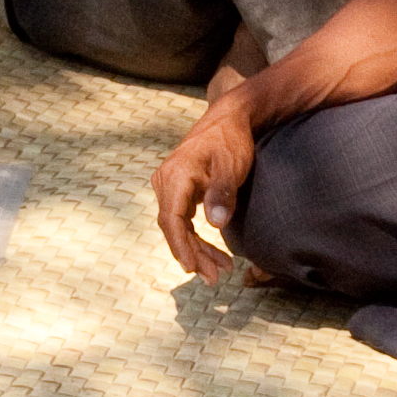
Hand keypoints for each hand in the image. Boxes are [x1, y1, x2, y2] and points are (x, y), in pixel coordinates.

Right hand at [150, 98, 258, 279]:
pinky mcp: (178, 190)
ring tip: (219, 271)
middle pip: (174, 227)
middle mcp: (165, 181)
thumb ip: (222, 192)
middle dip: (193, 255)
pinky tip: (213, 254)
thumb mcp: (231, 165)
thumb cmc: (231, 140)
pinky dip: (197, 238)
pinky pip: (183, 220)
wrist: (230, 118)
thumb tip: (215, 223)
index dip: (181, 246)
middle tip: (214, 278)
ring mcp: (169, 185)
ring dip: (196, 250)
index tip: (192, 268)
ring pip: (179, 227)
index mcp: (174, 176)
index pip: (171, 219)